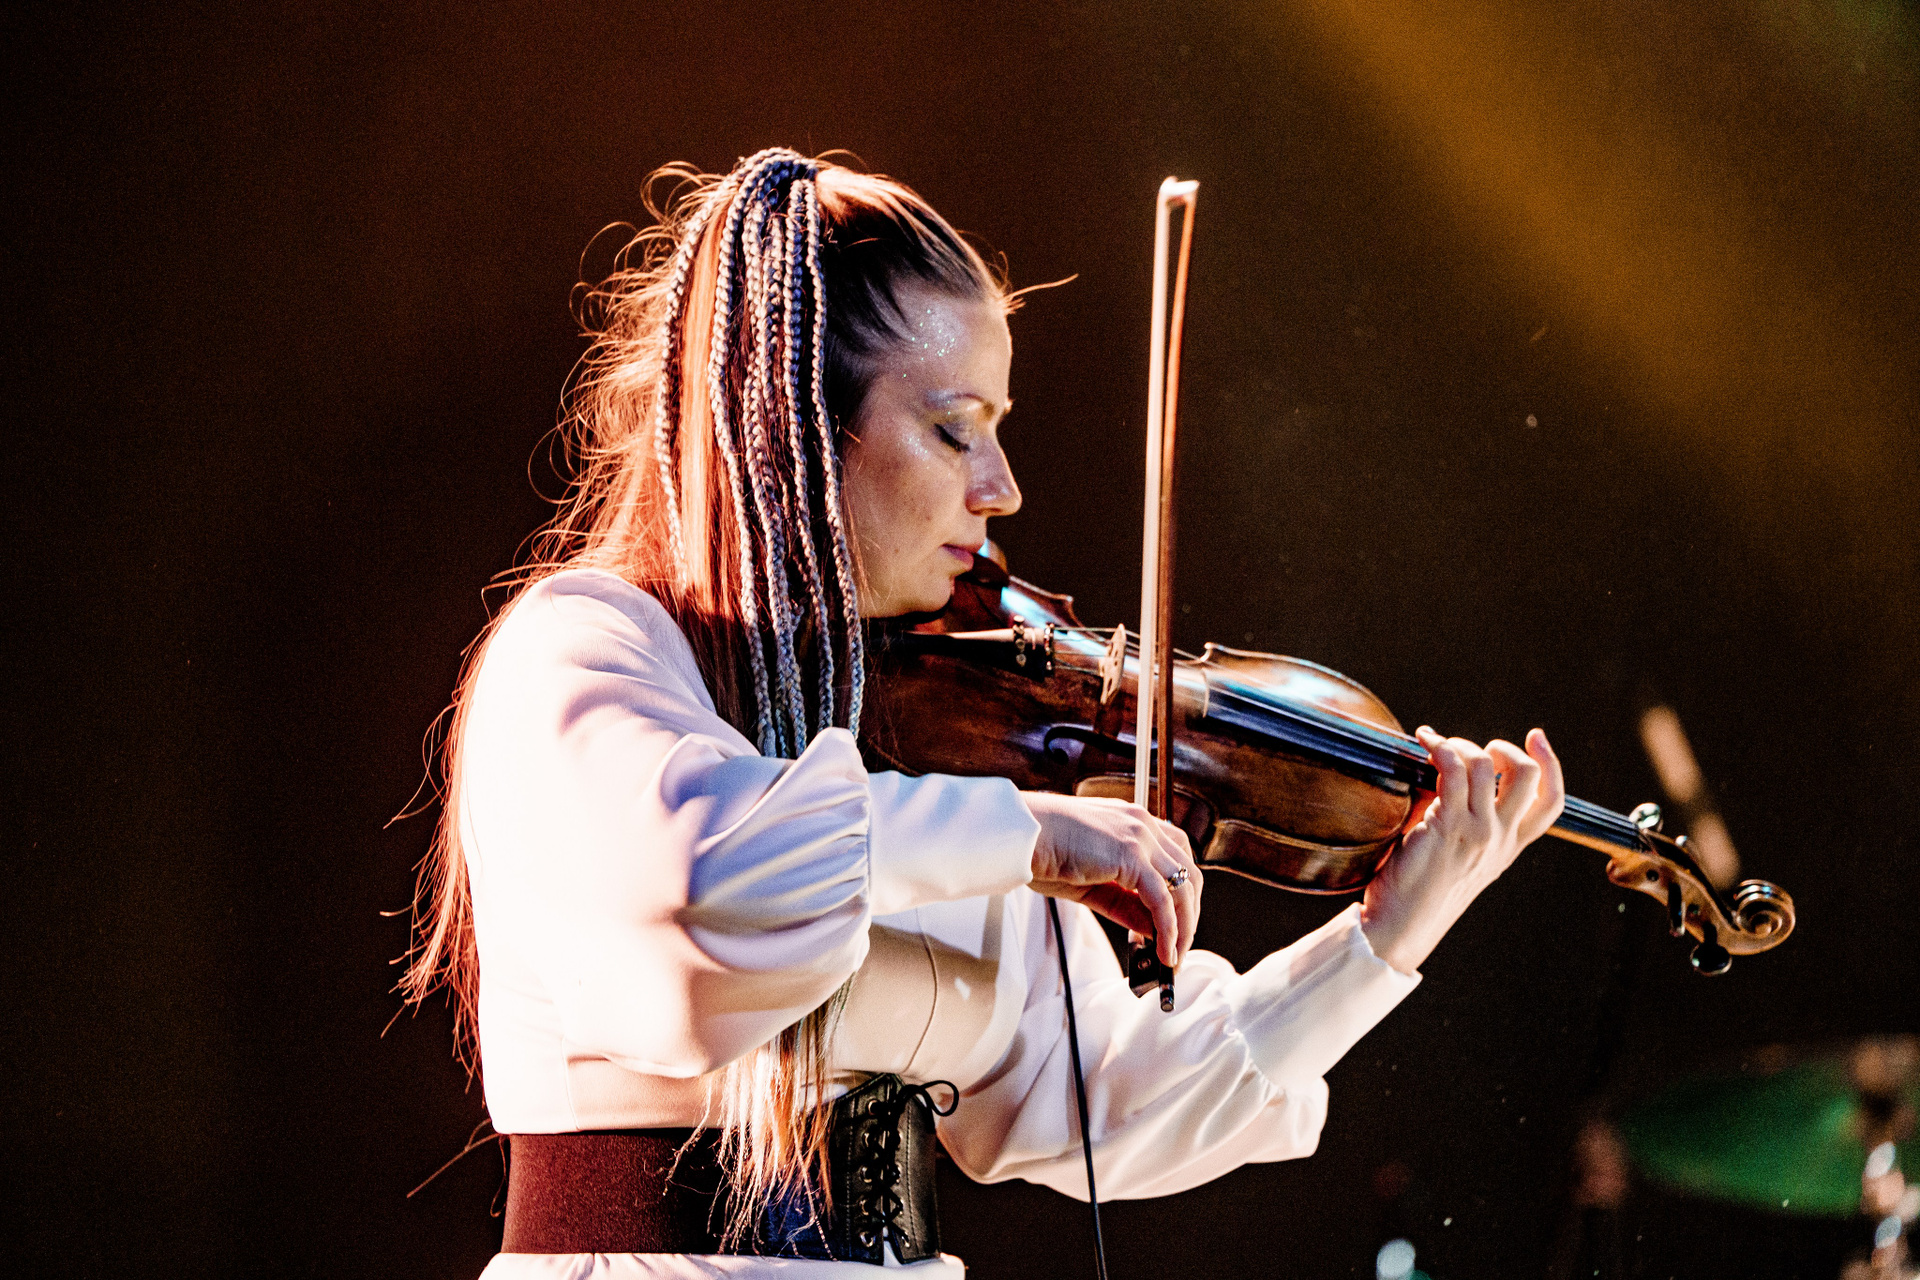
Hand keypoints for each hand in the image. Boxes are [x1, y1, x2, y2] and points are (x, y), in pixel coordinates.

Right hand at [1021, 792, 1200, 966]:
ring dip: (1184, 927)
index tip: (1175, 923)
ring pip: (1183, 887)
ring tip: (1173, 956)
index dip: (1181, 893)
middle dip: (1189, 914)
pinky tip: (1163, 951)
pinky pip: (1162, 900)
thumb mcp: (1091, 883)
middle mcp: (1143, 824)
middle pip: (1188, 872)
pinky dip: (1169, 930)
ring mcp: (1140, 837)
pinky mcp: (1131, 855)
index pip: (1176, 857)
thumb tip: (1154, 928)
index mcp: (1133, 822)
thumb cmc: (1042, 851)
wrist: (1019, 835)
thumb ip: (1125, 903)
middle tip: (1178, 946)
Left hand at [1360, 726, 1565, 974]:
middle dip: (1503, 747)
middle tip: (1474, 747)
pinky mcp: (1446, 825)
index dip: (1552, 764)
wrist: (1400, 926)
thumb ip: (1469, 824)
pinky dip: (1439, 747)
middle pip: (1527, 776)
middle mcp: (1500, 838)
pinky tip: (1425, 742)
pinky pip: (1451, 769)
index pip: (1550, 803)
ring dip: (1459, 744)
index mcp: (1509, 847)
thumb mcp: (1462, 859)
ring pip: (1483, 765)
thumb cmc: (1420, 892)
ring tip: (1436, 745)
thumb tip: (1453, 774)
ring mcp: (1476, 831)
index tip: (1535, 737)